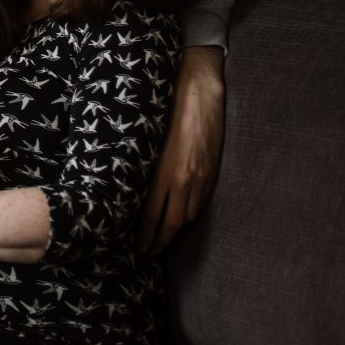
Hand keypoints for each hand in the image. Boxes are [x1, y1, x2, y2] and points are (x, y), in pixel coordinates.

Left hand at [138, 46, 224, 253]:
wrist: (197, 90)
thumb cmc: (165, 111)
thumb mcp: (147, 142)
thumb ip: (144, 169)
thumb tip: (132, 192)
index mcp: (162, 174)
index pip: (151, 216)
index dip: (145, 236)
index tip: (138, 249)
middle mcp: (182, 180)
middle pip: (171, 223)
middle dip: (160, 242)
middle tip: (149, 254)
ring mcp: (200, 177)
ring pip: (188, 215)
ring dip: (176, 230)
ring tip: (164, 241)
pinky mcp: (212, 171)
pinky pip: (201, 201)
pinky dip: (191, 214)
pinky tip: (183, 218)